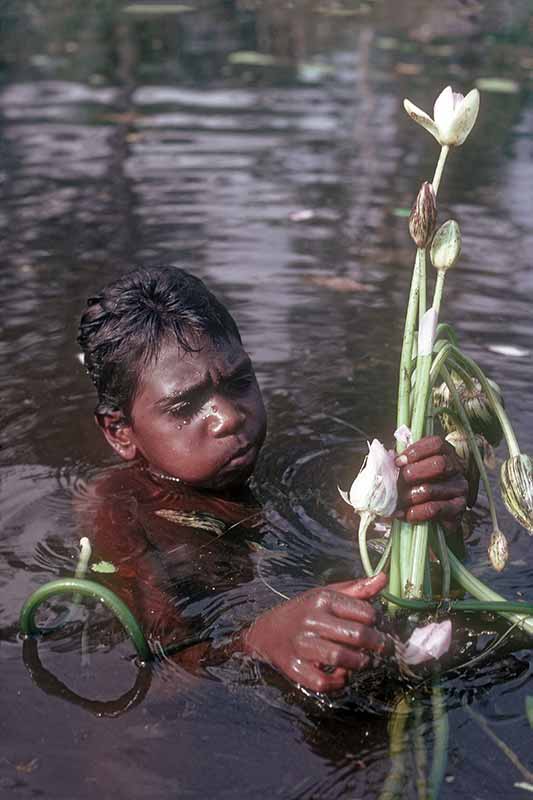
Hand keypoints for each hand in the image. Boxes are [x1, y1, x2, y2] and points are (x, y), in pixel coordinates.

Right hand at [243, 572, 386, 693]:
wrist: (266, 631)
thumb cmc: (304, 611)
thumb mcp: (326, 594)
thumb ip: (356, 589)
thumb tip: (383, 578)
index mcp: (323, 599)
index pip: (365, 612)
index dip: (379, 622)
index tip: (381, 627)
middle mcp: (312, 620)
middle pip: (357, 636)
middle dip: (378, 645)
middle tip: (383, 649)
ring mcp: (302, 644)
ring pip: (341, 658)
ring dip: (360, 664)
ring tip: (364, 661)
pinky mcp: (294, 667)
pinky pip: (323, 681)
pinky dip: (338, 682)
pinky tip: (342, 674)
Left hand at [395, 435, 467, 529]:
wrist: (430, 515)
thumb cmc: (416, 485)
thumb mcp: (410, 468)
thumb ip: (401, 462)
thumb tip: (385, 460)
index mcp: (446, 452)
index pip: (436, 444)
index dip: (415, 452)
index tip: (397, 462)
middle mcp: (457, 468)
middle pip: (439, 464)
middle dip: (413, 473)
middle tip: (397, 483)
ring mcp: (460, 489)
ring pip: (431, 489)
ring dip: (408, 496)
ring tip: (396, 502)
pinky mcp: (458, 509)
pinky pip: (434, 509)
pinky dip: (416, 512)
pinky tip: (405, 514)